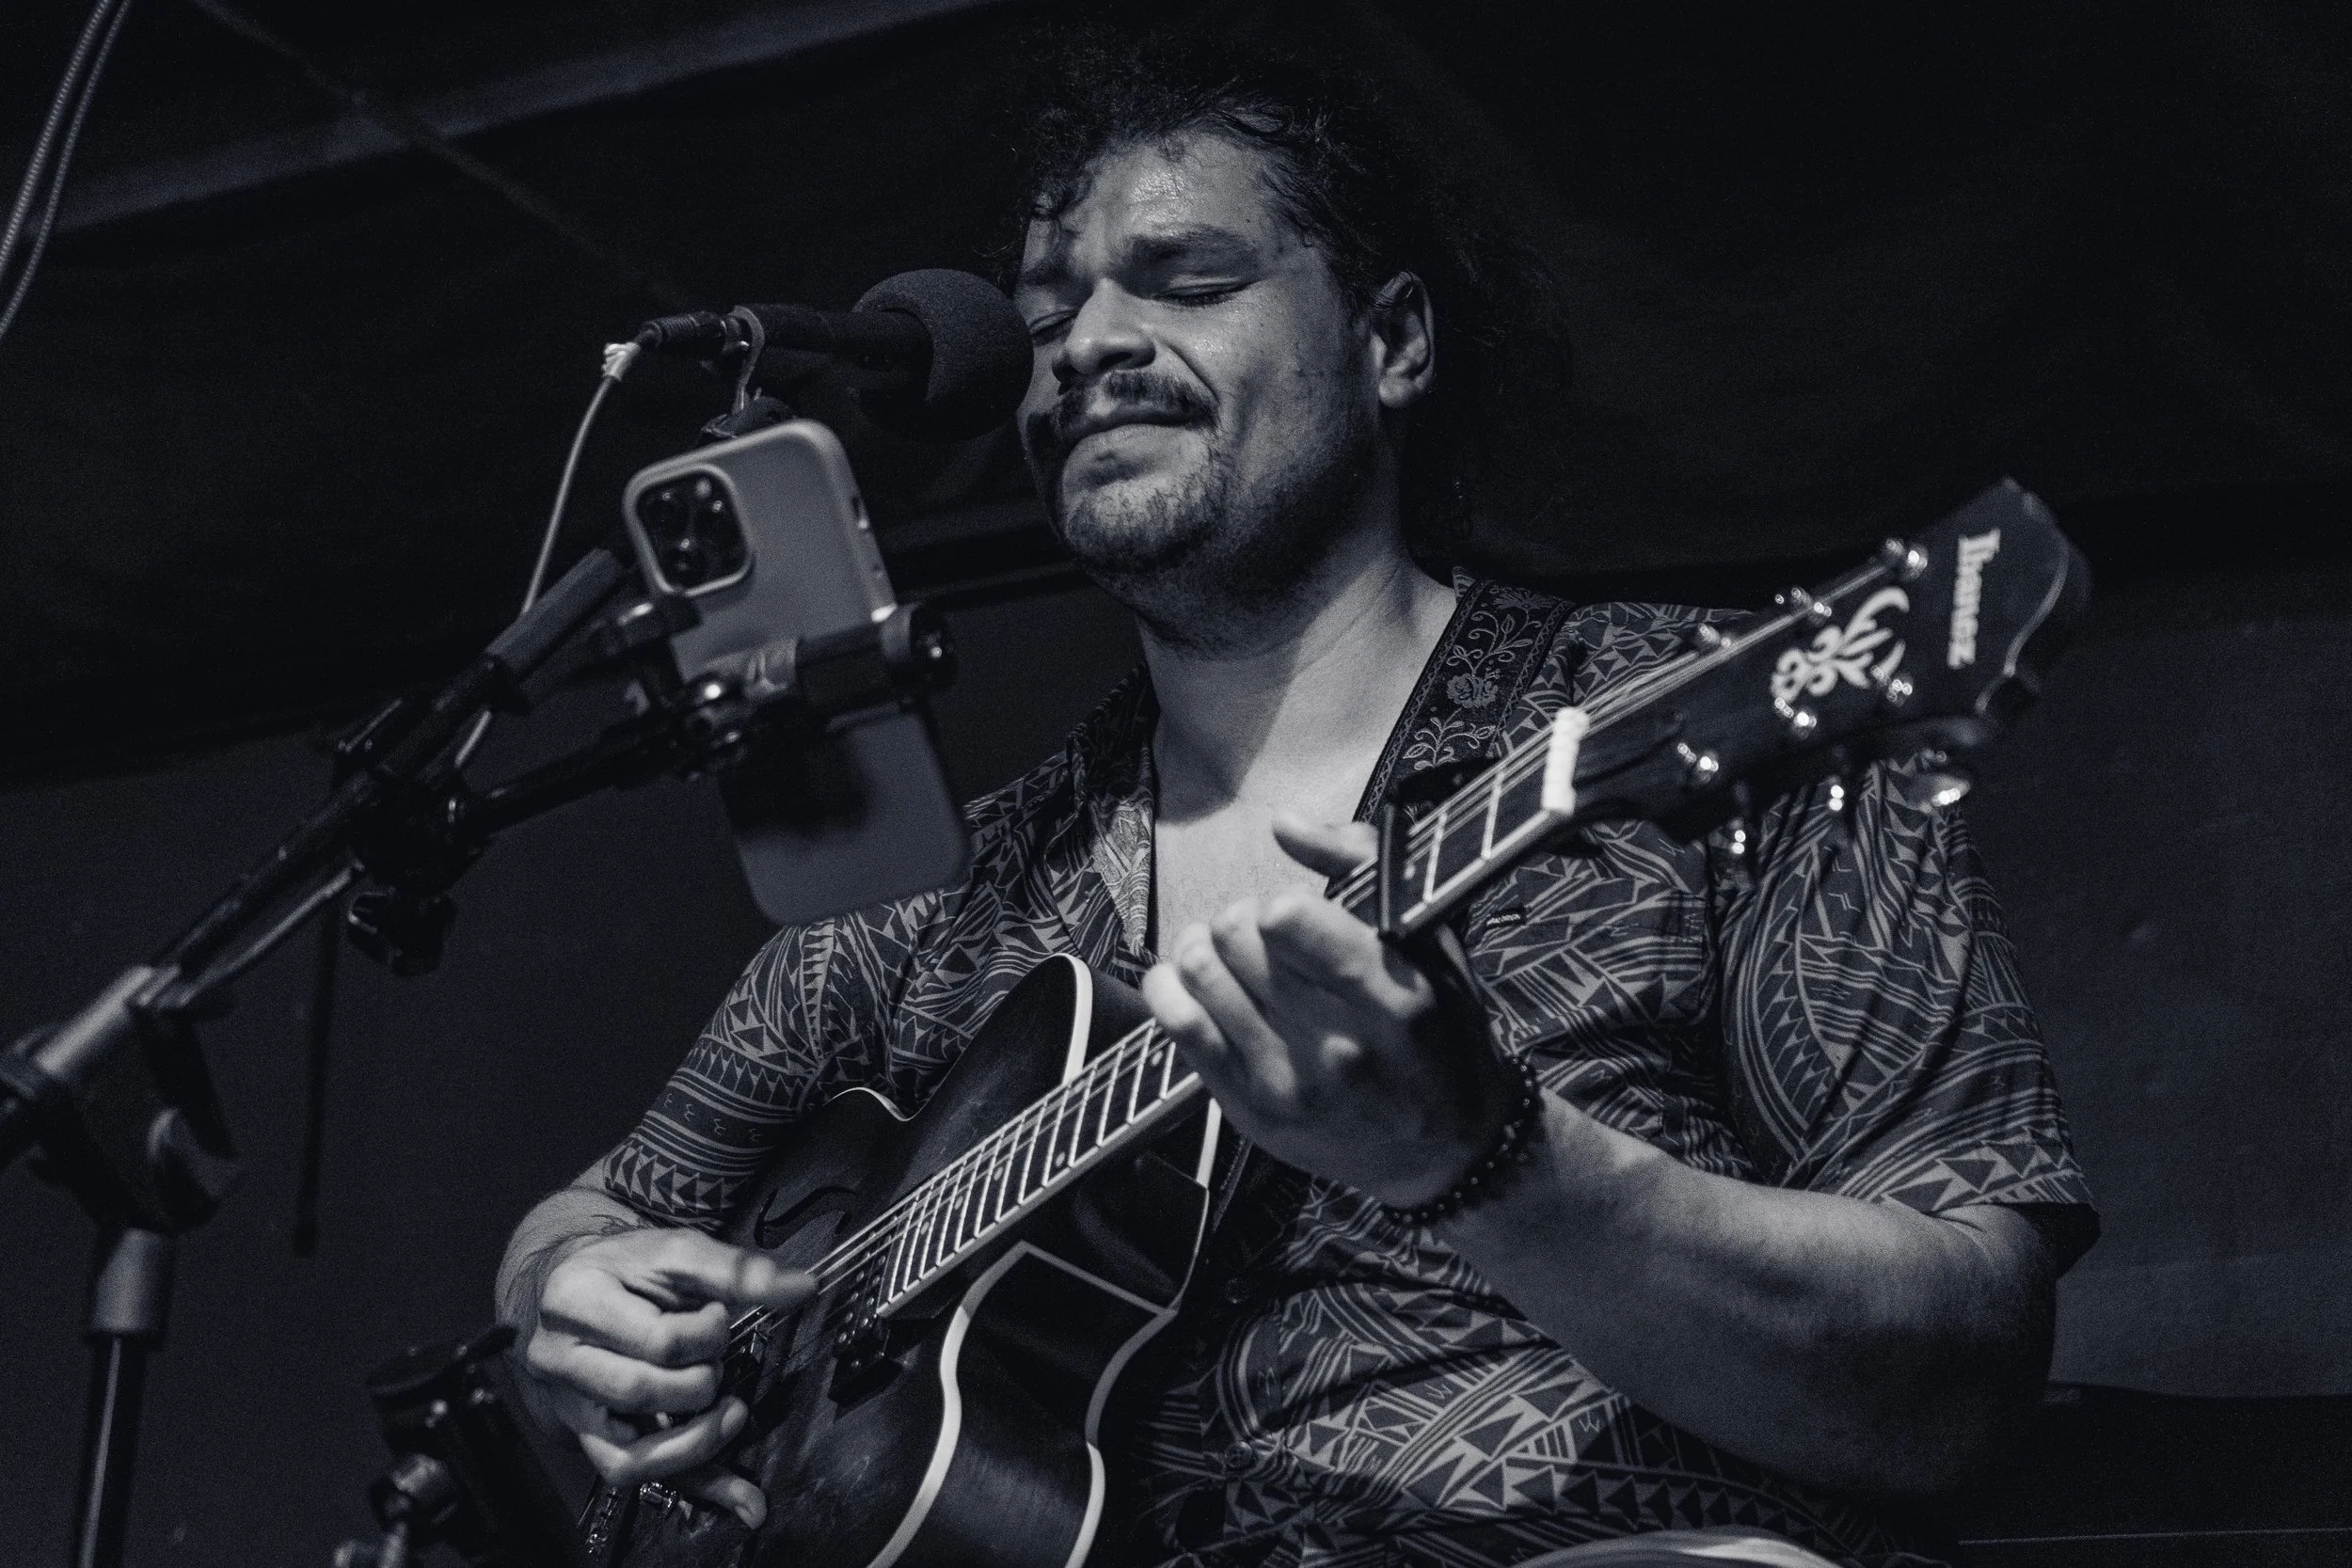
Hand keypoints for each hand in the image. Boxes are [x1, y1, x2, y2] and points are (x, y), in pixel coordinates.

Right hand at [521, 1227, 811, 1527]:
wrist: (574, 1288)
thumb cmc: (625, 1269)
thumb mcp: (675, 1251)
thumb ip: (735, 1269)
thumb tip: (801, 1289)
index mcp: (575, 1300)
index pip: (657, 1340)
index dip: (707, 1334)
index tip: (720, 1316)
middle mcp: (558, 1359)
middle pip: (640, 1393)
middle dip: (699, 1381)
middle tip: (717, 1358)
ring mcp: (570, 1406)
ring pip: (629, 1456)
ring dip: (698, 1442)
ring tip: (732, 1412)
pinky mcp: (587, 1438)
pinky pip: (634, 1476)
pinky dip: (693, 1484)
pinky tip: (740, 1494)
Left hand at [1141, 813, 1518, 1208]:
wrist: (1445, 1148)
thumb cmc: (1440, 1030)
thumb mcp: (1432, 944)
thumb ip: (1364, 868)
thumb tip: (1283, 824)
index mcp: (1394, 997)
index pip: (1290, 922)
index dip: (1281, 904)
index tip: (1295, 916)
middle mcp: (1340, 1047)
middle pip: (1236, 937)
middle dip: (1243, 919)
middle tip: (1262, 936)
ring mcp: (1291, 1083)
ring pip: (1201, 973)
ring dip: (1204, 947)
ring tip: (1225, 952)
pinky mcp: (1252, 1109)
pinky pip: (1179, 1025)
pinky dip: (1170, 986)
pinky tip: (1186, 978)